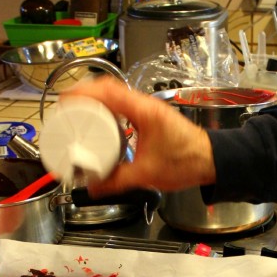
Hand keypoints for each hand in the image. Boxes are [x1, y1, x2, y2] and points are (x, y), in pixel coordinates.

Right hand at [59, 77, 215, 195]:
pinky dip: (106, 109)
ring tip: (76, 115)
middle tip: (65, 111)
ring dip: (93, 102)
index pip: (107, 91)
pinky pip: (122, 105)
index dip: (82, 93)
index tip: (65, 101)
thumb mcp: (147, 174)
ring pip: (114, 95)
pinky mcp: (149, 116)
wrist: (211, 161)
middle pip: (106, 88)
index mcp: (144, 111)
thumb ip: (117, 181)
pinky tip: (97, 123)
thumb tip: (93, 187)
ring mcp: (147, 108)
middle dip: (82, 96)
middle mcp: (144, 104)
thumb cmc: (187, 162)